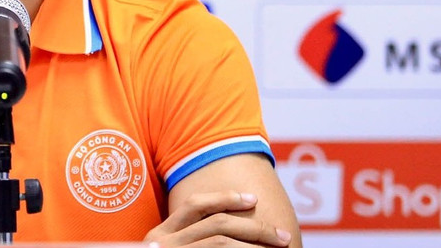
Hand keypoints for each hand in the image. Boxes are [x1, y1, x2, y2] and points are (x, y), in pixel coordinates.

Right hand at [144, 191, 291, 247]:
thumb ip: (190, 241)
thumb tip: (236, 228)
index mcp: (159, 236)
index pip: (195, 205)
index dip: (225, 198)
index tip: (253, 199)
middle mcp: (161, 244)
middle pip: (216, 224)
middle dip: (255, 228)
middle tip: (282, 237)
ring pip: (221, 242)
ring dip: (255, 244)